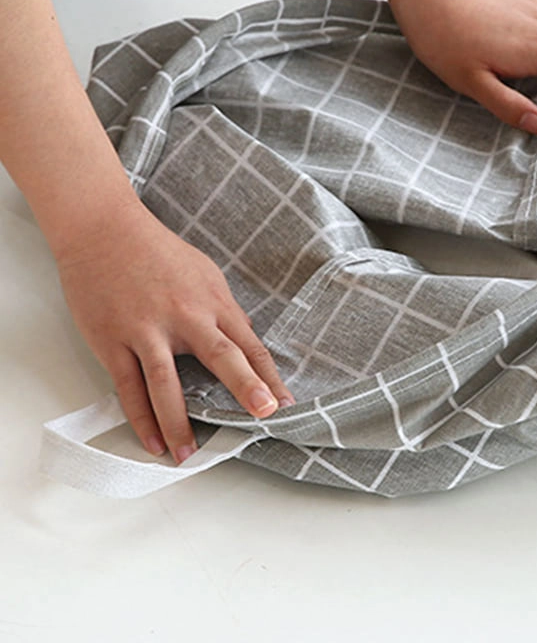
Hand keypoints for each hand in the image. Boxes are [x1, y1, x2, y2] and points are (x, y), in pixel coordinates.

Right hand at [55, 204, 293, 462]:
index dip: (268, 375)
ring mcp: (147, 329)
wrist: (104, 230)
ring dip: (180, 422)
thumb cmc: (157, 251)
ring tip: (190, 455)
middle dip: (246, 386)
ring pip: (168, 383)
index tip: (284, 403)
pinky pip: (129, 386)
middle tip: (263, 414)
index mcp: (212, 301)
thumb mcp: (204, 273)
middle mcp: (185, 316)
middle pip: (221, 356)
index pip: (248, 344)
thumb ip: (223, 309)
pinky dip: (140, 417)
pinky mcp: (113, 340)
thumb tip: (243, 338)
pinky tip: (152, 440)